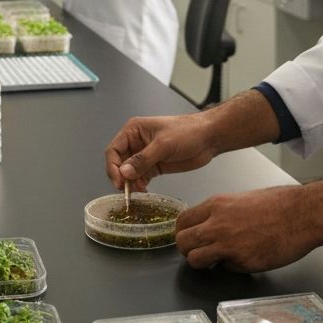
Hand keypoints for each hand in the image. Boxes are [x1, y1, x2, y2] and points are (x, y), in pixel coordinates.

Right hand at [105, 111, 219, 190]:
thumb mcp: (163, 145)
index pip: (114, 150)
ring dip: (130, 183)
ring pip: (129, 172)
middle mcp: (136, 142)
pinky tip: (144, 191)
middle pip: (119, 162)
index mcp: (133, 131)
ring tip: (139, 191)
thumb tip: (123, 173)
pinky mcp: (155, 165)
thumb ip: (143, 159)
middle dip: (121, 177)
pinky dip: (140, 185)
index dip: (113, 167)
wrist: (209, 138)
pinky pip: (141, 177)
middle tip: (127, 191)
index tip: (118, 182)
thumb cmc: (186, 133)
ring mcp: (146, 155)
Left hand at [174, 178, 322, 271]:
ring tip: (216, 260)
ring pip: (195, 260)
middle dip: (187, 250)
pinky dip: (229, 267)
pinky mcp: (243, 262)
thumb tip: (208, 226)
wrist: (301, 214)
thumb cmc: (276, 204)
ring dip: (203, 263)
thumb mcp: (238, 200)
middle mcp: (217, 224)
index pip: (182, 222)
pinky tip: (243, 259)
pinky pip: (225, 268)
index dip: (183, 233)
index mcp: (215, 205)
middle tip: (199, 253)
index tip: (190, 238)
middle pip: (182, 242)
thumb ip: (219, 213)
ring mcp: (228, 244)